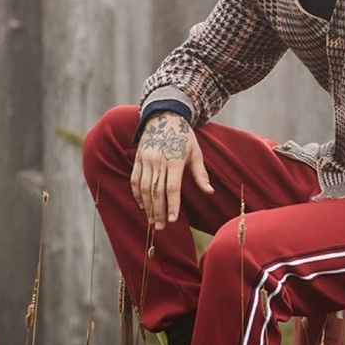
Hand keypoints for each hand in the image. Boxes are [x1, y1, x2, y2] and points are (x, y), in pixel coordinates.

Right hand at [131, 112, 212, 229]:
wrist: (164, 117)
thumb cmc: (184, 137)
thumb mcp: (196, 152)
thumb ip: (201, 174)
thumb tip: (209, 192)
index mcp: (175, 159)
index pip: (173, 188)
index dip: (173, 205)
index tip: (174, 220)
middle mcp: (159, 160)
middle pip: (157, 191)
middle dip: (159, 212)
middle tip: (161, 228)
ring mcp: (146, 160)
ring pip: (145, 188)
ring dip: (148, 207)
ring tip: (152, 221)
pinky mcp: (138, 159)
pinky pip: (135, 181)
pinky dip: (138, 195)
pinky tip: (143, 206)